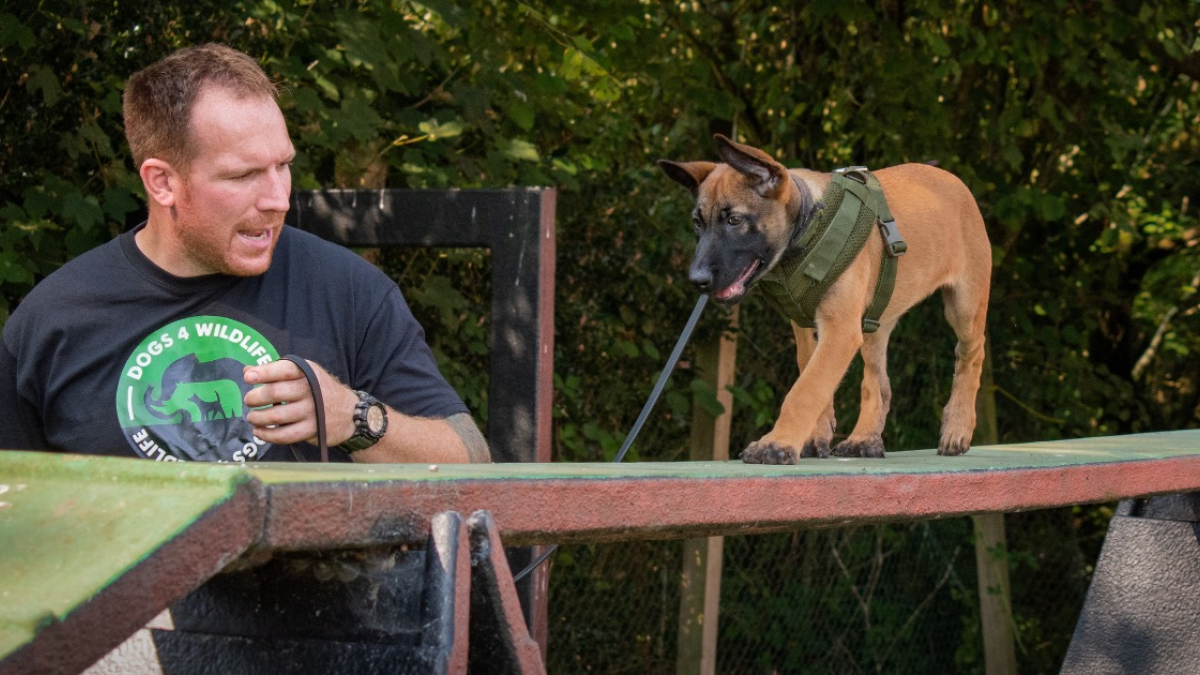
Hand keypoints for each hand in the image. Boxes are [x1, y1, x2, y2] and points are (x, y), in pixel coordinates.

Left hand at [242, 359, 357, 446]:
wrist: (350, 413)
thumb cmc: (320, 390)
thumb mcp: (305, 374)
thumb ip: (276, 371)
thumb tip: (247, 370)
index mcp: (308, 373)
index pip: (284, 369)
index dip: (264, 372)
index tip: (248, 377)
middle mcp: (311, 390)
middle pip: (275, 393)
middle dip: (255, 398)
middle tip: (249, 401)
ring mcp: (312, 411)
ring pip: (276, 416)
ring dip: (257, 418)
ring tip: (253, 417)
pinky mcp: (312, 430)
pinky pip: (284, 435)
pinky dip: (267, 435)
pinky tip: (259, 432)